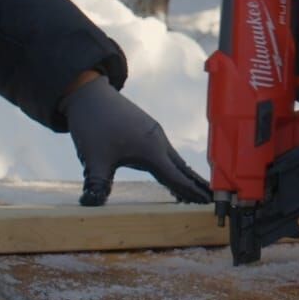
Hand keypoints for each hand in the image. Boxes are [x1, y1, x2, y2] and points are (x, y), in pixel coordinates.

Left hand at [64, 77, 210, 205]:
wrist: (89, 94)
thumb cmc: (94, 125)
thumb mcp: (94, 160)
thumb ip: (98, 184)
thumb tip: (92, 205)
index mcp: (151, 150)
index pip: (175, 177)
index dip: (191, 192)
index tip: (207, 202)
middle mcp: (157, 140)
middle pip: (181, 168)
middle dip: (194, 184)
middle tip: (209, 199)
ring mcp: (153, 133)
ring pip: (173, 158)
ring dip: (183, 174)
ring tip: (192, 189)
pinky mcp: (146, 128)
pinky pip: (165, 151)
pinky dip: (172, 164)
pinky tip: (168, 170)